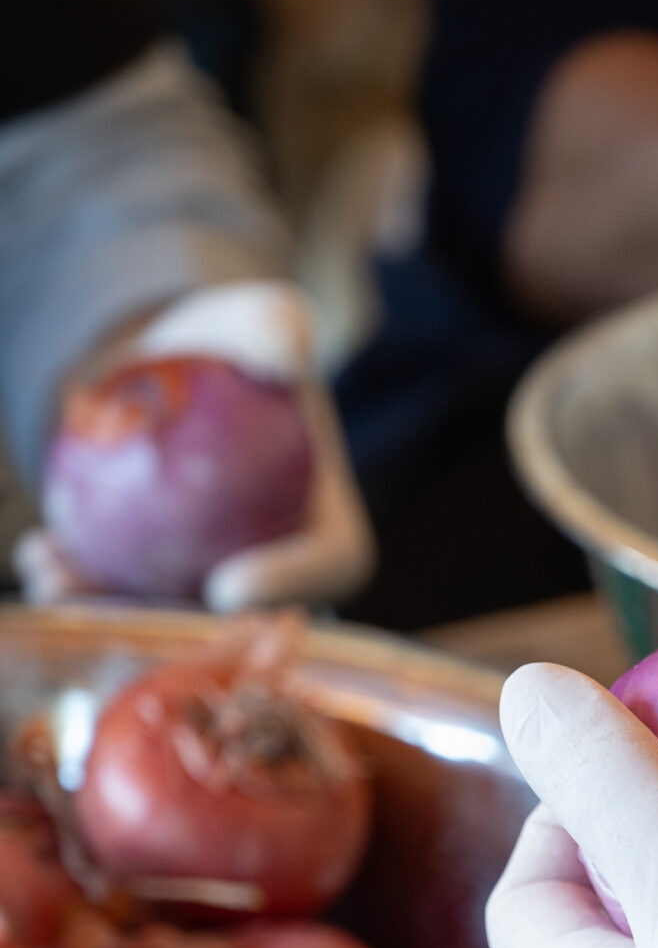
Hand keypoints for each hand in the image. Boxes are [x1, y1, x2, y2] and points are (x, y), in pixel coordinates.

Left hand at [16, 281, 374, 611]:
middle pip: (236, 621)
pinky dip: (78, 583)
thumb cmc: (234, 344)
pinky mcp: (160, 586)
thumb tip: (282, 354)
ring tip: (56, 572)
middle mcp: (277, 576)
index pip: (328, 566)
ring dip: (105, 611)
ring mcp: (214, 589)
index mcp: (328, 530)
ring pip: (165, 618)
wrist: (182, 366)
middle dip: (174, 626)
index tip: (226, 586)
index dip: (289, 586)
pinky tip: (39, 551)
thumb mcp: (264, 321)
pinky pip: (120, 597)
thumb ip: (278, 329)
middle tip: (122, 596)